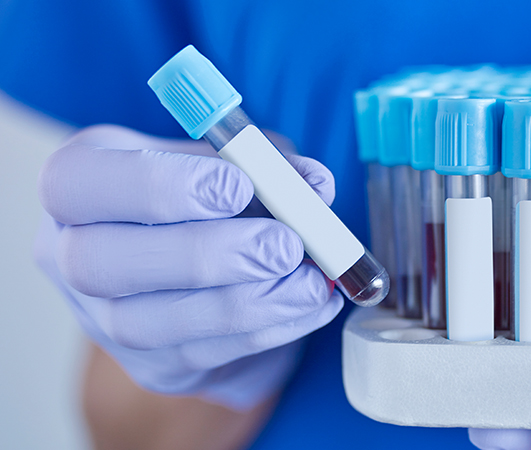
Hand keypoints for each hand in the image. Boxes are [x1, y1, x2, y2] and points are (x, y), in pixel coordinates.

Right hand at [35, 124, 342, 409]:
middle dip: (205, 254)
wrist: (204, 272)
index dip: (160, 185)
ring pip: (151, 324)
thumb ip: (270, 164)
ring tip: (311, 282)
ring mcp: (104, 320)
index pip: (79, 184)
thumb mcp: (234, 162)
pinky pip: (205, 354)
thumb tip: (314, 184)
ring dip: (246, 303)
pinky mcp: (153, 365)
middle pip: (103, 263)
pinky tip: (311, 305)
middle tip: (284, 244)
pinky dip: (269, 329)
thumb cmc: (209, 200)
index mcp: (78, 184)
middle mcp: (72, 254)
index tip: (238, 185)